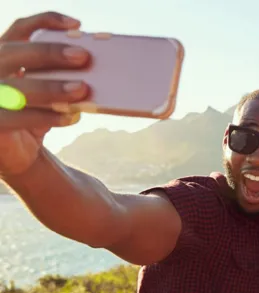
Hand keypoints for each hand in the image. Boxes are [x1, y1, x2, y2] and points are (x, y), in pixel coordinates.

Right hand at [0, 12, 90, 176]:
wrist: (19, 154)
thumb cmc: (36, 115)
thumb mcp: (48, 93)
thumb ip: (61, 78)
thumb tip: (97, 69)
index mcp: (5, 56)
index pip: (20, 29)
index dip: (45, 20)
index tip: (77, 25)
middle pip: (15, 52)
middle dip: (50, 52)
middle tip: (83, 56)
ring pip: (17, 86)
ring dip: (52, 86)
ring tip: (83, 89)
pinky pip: (18, 117)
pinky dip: (47, 116)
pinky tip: (71, 116)